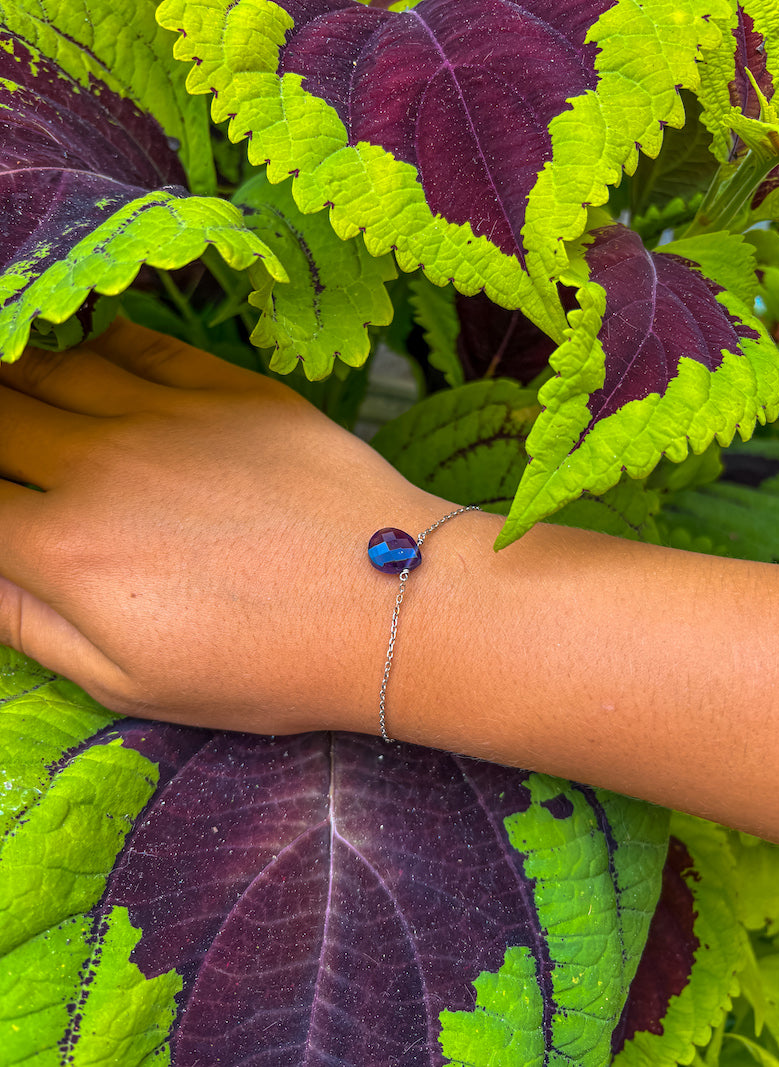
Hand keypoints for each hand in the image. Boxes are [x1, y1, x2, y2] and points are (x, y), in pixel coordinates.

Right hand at [0, 320, 447, 733]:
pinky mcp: (227, 386)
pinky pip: (133, 341)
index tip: (4, 511)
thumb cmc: (266, 665)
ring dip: (20, 378)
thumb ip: (29, 624)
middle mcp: (99, 464)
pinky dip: (95, 347)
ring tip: (29, 404)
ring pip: (50, 364)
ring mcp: (165, 412)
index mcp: (64, 548)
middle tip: (15, 454)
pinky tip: (93, 366)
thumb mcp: (131, 683)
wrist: (391, 604)